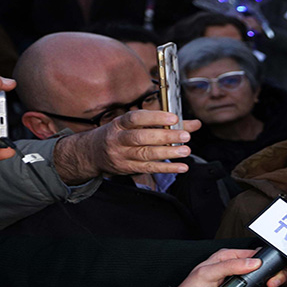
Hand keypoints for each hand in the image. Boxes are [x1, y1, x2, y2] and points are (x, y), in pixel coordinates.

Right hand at [54, 110, 201, 184]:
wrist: (92, 153)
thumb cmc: (119, 134)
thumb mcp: (135, 124)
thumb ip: (165, 123)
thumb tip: (194, 124)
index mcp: (120, 124)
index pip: (135, 118)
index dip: (155, 117)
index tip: (173, 118)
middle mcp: (118, 139)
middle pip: (141, 138)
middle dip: (164, 137)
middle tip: (184, 136)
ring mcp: (121, 155)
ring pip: (144, 154)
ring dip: (167, 153)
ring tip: (185, 151)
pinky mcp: (127, 168)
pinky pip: (148, 168)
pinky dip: (167, 168)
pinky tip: (181, 167)